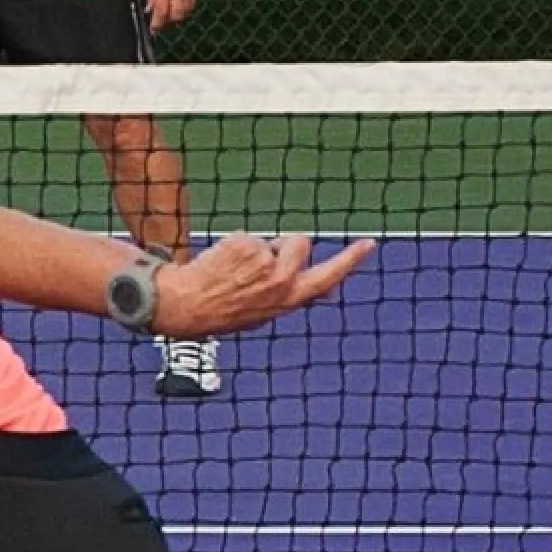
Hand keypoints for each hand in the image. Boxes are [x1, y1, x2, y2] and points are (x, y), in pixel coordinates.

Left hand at [143, 0, 197, 30]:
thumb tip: (148, 9)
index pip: (161, 13)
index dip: (157, 24)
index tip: (153, 29)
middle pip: (175, 16)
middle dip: (167, 23)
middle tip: (161, 22)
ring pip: (185, 12)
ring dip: (177, 17)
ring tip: (169, 16)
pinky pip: (191, 3)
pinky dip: (186, 9)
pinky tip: (179, 8)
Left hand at [151, 234, 374, 338]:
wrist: (183, 305)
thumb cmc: (222, 312)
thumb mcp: (263, 313)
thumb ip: (292, 296)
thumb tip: (324, 290)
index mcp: (288, 299)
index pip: (328, 277)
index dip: (350, 260)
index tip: (368, 243)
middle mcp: (281, 280)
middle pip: (301, 243)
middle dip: (289, 245)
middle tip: (260, 262)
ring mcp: (264, 261)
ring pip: (271, 239)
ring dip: (257, 249)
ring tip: (232, 271)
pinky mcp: (246, 245)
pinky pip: (248, 237)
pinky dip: (234, 246)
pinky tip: (219, 266)